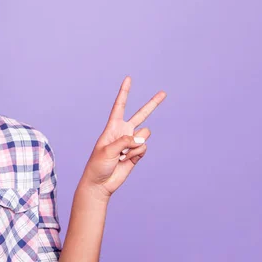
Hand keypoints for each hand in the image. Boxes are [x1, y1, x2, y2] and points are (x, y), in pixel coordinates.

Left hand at [79, 76, 166, 200]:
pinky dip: (137, 155)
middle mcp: (124, 132)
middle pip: (141, 115)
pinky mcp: (137, 154)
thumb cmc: (98, 165)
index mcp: (113, 127)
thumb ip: (124, 142)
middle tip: (164, 93)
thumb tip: (141, 139)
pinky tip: (127, 161)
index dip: (124, 92)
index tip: (128, 78)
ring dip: (135, 146)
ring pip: (144, 136)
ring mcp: (131, 143)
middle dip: (152, 104)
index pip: (120, 106)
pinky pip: (144, 148)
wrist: (100, 183)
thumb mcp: (107, 150)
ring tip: (123, 155)